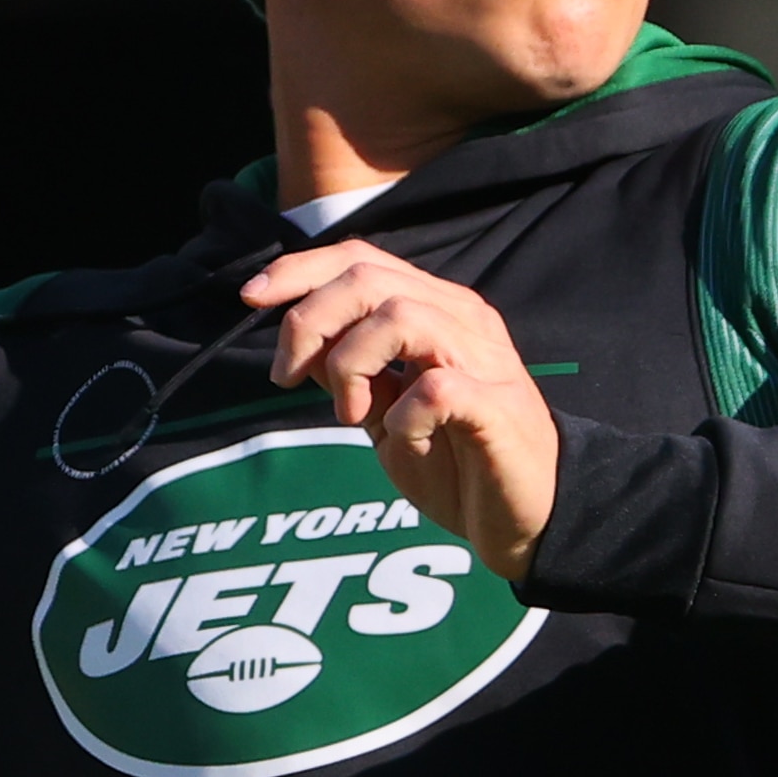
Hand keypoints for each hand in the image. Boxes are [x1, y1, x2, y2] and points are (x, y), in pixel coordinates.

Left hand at [245, 240, 556, 583]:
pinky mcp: (498, 407)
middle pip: (368, 279)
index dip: (300, 270)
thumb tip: (297, 347)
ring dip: (352, 364)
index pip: (361, 259)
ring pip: (399, 317)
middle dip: (310, 321)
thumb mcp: (387, 413)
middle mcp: (462, 320)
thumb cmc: (457, 462)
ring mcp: (484, 360)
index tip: (250, 299)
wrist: (527, 516)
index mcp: (436, 309)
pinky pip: (435, 388)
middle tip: (290, 377)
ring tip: (352, 414)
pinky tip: (402, 439)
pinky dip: (401, 415)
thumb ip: (351, 374)